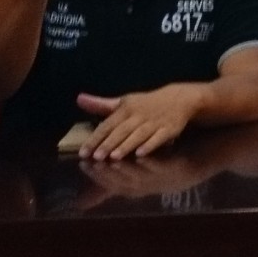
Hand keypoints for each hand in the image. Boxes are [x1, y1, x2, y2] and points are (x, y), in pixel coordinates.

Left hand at [73, 86, 198, 159]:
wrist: (179, 99)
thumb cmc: (146, 104)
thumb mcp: (124, 102)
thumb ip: (101, 105)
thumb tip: (79, 99)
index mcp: (126, 109)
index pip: (107, 125)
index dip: (95, 138)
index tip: (83, 152)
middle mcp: (138, 115)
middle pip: (121, 131)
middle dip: (109, 144)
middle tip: (96, 157)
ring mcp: (154, 122)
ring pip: (138, 135)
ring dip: (126, 145)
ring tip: (114, 157)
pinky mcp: (169, 129)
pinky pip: (158, 138)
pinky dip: (150, 145)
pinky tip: (141, 154)